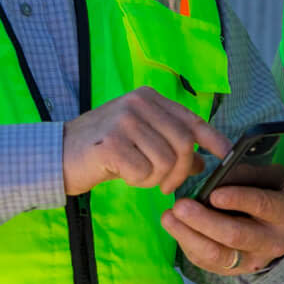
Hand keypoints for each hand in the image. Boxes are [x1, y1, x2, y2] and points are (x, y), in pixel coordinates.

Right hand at [62, 87, 228, 195]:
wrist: (57, 154)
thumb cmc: (103, 148)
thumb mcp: (140, 140)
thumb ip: (170, 144)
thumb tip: (202, 160)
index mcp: (149, 98)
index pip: (192, 119)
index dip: (213, 139)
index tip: (226, 156)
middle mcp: (139, 103)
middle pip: (183, 142)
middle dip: (181, 171)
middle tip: (168, 185)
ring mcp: (124, 120)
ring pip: (165, 160)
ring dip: (156, 178)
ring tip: (138, 175)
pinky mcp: (111, 144)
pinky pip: (143, 172)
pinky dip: (138, 181)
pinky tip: (122, 174)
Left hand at [161, 163, 283, 274]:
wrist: (280, 228)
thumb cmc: (277, 192)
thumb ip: (283, 162)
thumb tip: (272, 144)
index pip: (264, 205)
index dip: (239, 199)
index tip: (214, 193)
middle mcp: (274, 241)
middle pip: (236, 234)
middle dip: (205, 220)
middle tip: (180, 205)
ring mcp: (253, 259)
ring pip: (217, 254)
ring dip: (190, 235)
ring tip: (169, 216)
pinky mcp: (233, 269)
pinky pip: (207, 262)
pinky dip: (187, 243)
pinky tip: (173, 226)